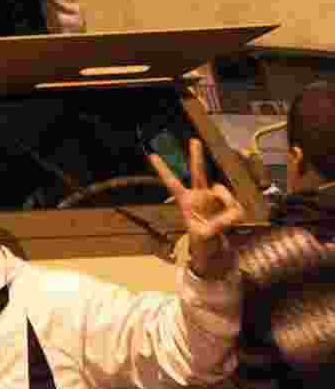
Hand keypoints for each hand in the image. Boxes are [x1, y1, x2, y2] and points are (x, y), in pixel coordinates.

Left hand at [149, 139, 245, 278]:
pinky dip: (235, 213)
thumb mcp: (204, 236)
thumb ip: (217, 225)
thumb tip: (234, 214)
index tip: (152, 155)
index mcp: (185, 201)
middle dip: (196, 156)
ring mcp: (213, 197)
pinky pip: (235, 204)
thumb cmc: (202, 242)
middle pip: (198, 173)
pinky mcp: (227, 203)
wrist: (213, 248)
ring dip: (227, 202)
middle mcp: (199, 195)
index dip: (163, 170)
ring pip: (223, 191)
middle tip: (193, 140)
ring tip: (227, 221)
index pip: (172, 183)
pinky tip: (233, 222)